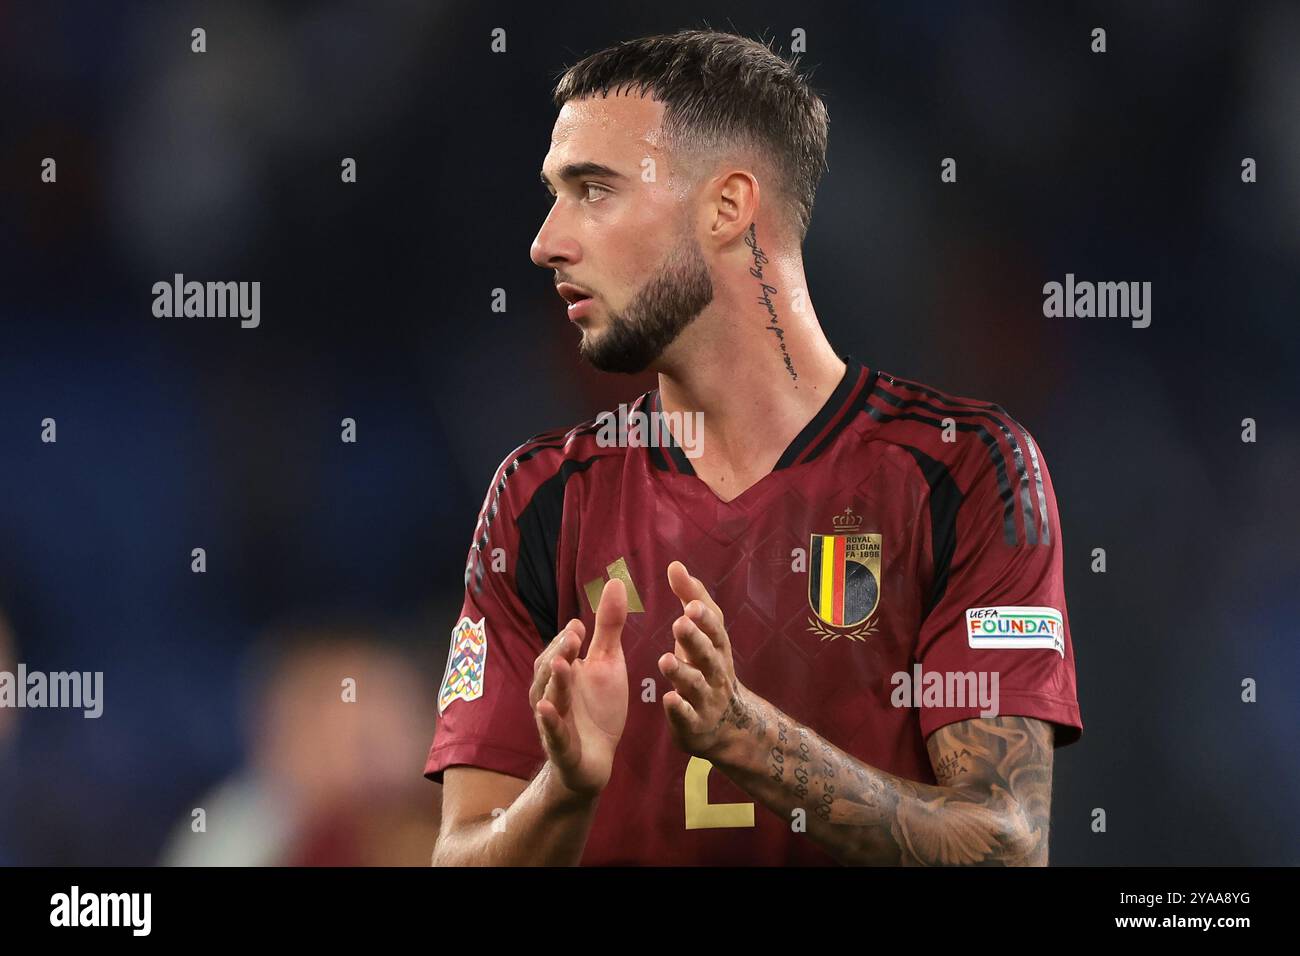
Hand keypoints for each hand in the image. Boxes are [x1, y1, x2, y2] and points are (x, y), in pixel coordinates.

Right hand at [530, 577, 628, 795]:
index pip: (561, 651)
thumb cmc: (597, 707)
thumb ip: (609, 626)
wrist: (595, 760)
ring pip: (549, 699)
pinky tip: (546, 710)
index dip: (568, 640)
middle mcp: (551, 693)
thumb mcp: (607, 663)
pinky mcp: (561, 747)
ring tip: (562, 666)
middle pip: (551, 671)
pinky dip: (549, 722)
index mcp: (562, 672)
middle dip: (560, 654)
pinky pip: (553, 734)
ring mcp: (553, 721)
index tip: (580, 624)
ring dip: (554, 683)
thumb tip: (616, 582)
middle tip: (573, 638)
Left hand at [658, 561, 753, 760]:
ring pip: (696, 686)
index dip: (704, 618)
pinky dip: (679, 709)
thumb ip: (690, 599)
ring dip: (682, 673)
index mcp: (717, 648)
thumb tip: (675, 565)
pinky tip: (668, 699)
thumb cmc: (707, 666)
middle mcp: (715, 673)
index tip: (691, 603)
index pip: (714, 630)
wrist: (727, 724)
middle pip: (708, 655)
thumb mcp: (703, 633)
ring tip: (666, 660)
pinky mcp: (694, 725)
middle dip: (695, 639)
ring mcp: (706, 700)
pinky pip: (687, 717)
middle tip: (680, 622)